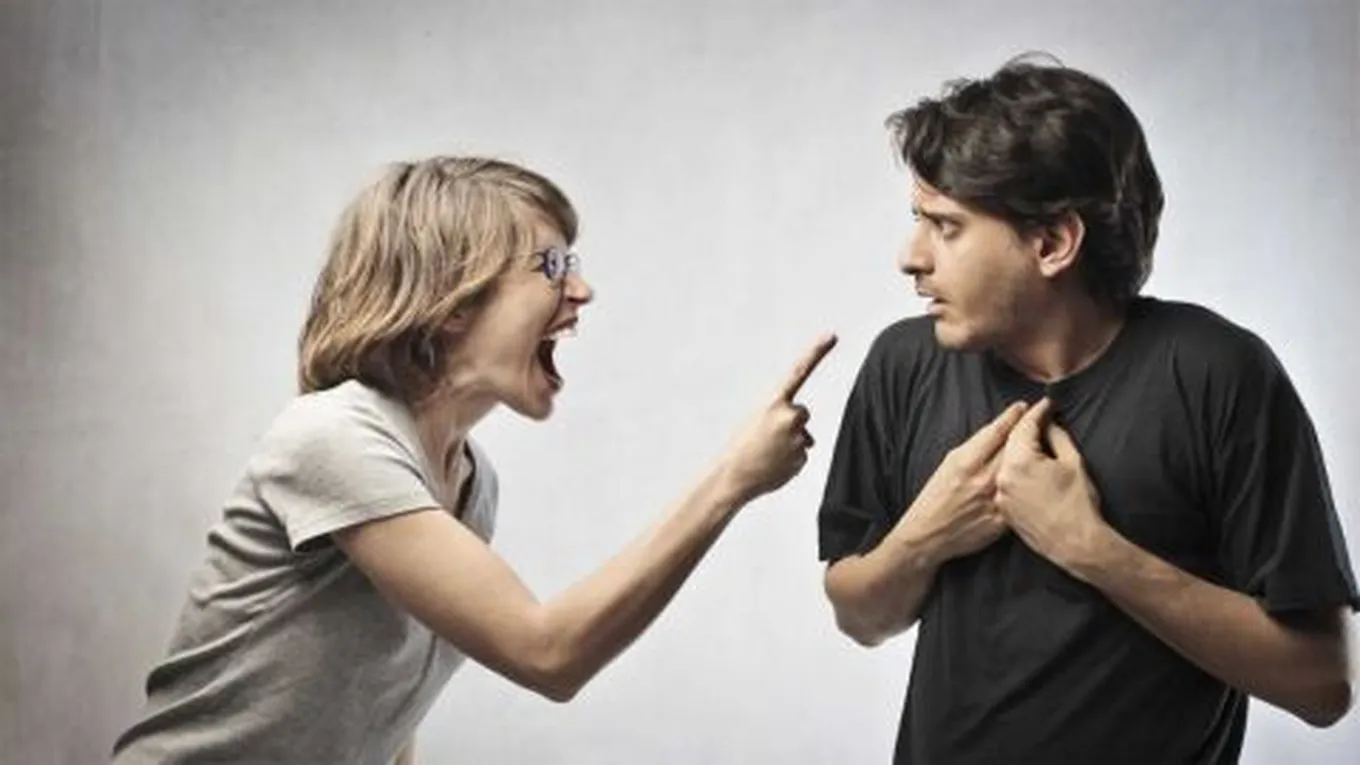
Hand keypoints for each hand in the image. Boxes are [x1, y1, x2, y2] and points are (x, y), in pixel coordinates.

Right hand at [719, 333, 837, 504]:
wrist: (734, 475)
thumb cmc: (743, 445)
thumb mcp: (757, 419)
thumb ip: (782, 417)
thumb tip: (806, 436)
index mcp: (773, 401)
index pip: (799, 371)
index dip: (817, 352)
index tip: (832, 335)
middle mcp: (789, 415)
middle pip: (802, 412)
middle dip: (790, 422)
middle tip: (767, 436)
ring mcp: (797, 437)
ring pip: (802, 435)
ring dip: (789, 442)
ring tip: (768, 452)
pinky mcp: (802, 457)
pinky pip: (800, 453)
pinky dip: (790, 459)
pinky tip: (774, 463)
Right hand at [900, 401, 1028, 562]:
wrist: (929, 535)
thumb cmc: (936, 497)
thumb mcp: (948, 464)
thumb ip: (974, 448)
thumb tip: (997, 432)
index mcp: (966, 462)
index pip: (996, 431)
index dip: (1013, 416)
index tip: (1024, 406)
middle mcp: (983, 479)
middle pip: (1015, 447)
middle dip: (1030, 430)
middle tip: (1043, 418)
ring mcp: (996, 500)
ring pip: (1024, 471)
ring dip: (1036, 456)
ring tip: (1045, 444)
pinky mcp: (1004, 520)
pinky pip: (1023, 497)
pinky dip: (1032, 485)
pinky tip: (1039, 478)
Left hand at [995, 398, 1108, 575]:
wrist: (1074, 543)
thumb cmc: (1078, 504)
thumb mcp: (1073, 462)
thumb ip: (1057, 437)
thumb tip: (1049, 424)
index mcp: (1020, 462)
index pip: (1024, 427)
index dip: (1036, 413)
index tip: (1046, 405)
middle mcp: (1003, 476)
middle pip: (1009, 442)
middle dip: (1023, 427)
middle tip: (1036, 415)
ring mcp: (1000, 494)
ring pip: (1004, 461)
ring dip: (1016, 448)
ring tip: (1031, 437)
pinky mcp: (1002, 508)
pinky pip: (1005, 480)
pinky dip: (1013, 469)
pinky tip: (1025, 464)